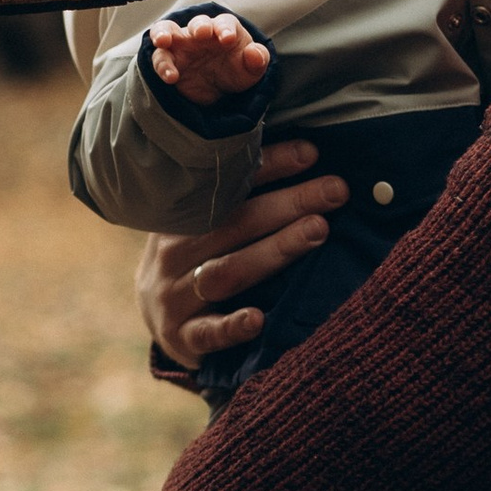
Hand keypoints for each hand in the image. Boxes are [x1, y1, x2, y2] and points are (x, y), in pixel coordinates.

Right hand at [138, 141, 345, 371]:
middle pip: (234, 223)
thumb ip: (243, 201)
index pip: (227, 184)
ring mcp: (175, 295)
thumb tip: (308, 157)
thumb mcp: (206, 226)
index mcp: (182, 216)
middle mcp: (174, 251)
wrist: (155, 320)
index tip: (311, 153)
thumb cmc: (197, 261)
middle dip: (289, 203)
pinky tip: (258, 319)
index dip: (270, 165)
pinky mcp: (183, 336)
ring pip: (227, 271)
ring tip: (317, 231)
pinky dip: (232, 326)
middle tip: (335, 190)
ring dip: (274, 250)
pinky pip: (207, 331)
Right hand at [148, 11, 270, 106]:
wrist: (220, 90)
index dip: (225, 29)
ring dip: (163, 33)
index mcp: (224, 29)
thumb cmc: (237, 69)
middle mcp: (201, 33)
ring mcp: (182, 45)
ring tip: (163, 41)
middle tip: (201, 33)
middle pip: (197, 22)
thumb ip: (257, 59)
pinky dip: (162, 65)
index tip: (228, 40)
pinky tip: (170, 77)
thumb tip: (254, 53)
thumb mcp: (252, 69)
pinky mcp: (169, 61)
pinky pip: (160, 58)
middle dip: (199, 26)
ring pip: (167, 30)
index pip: (224, 23)